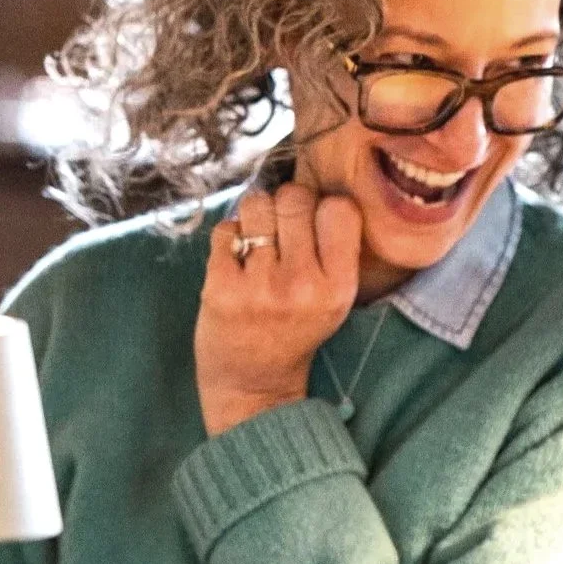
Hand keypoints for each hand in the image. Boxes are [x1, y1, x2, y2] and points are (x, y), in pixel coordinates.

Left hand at [198, 182, 361, 435]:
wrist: (254, 382)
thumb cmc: (295, 328)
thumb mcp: (334, 297)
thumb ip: (332, 248)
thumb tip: (306, 181)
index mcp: (340, 286)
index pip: (340, 209)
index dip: (324, 207)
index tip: (314, 225)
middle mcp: (304, 285)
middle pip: (295, 197)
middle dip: (285, 205)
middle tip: (280, 232)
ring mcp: (261, 286)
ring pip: (256, 205)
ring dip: (254, 216)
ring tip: (257, 243)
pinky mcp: (221, 287)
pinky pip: (225, 229)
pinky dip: (228, 238)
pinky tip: (235, 262)